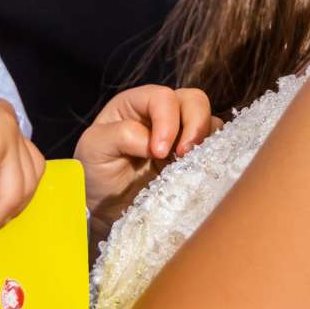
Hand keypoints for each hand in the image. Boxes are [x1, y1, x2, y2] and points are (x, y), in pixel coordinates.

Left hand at [78, 85, 218, 228]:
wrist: (107, 210)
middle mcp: (162, 114)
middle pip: (193, 100)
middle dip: (194, 125)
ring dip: (205, 140)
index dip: (167, 120)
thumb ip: (119, 135)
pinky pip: (215, 146)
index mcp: (136, 104)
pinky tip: (198, 171)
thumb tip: (151, 141)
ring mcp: (182, 135)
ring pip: (210, 120)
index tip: (157, 152)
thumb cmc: (96, 174)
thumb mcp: (94, 150)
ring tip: (190, 164)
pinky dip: (213, 154)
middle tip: (183, 155)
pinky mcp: (194, 157)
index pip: (162, 97)